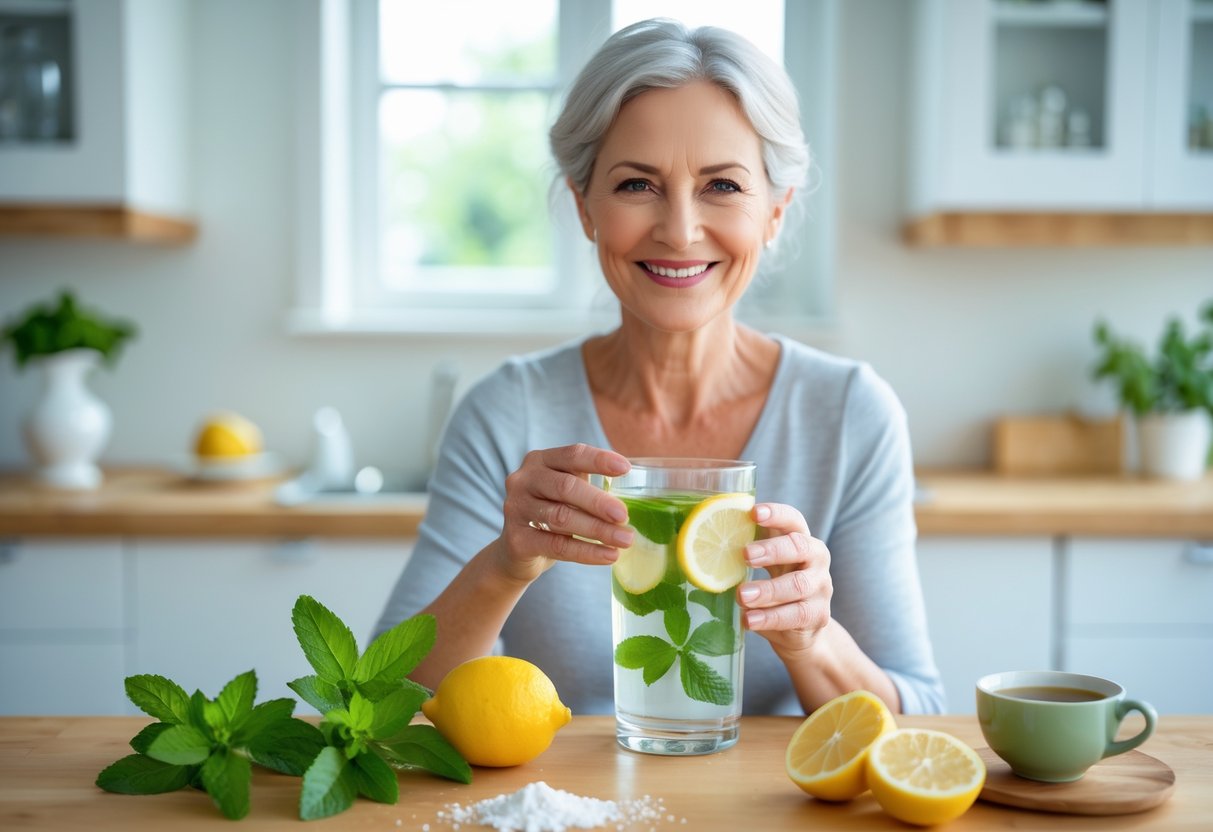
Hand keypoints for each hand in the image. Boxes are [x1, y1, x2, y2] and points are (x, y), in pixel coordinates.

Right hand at [494, 443, 634, 584]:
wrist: (516, 552)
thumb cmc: (552, 514)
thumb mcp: (567, 493)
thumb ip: (589, 485)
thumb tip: (635, 491)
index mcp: (540, 461)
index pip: (572, 455)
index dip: (599, 460)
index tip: (626, 469)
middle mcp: (523, 480)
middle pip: (565, 487)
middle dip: (598, 501)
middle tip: (624, 515)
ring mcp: (515, 508)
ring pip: (561, 517)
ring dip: (597, 529)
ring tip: (625, 539)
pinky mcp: (516, 539)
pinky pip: (556, 546)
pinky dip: (586, 552)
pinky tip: (608, 555)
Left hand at [737, 502, 832, 657]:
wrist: (800, 630)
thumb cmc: (774, 586)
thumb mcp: (763, 567)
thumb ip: (745, 552)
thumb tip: (699, 540)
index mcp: (800, 539)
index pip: (793, 520)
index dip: (776, 514)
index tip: (753, 512)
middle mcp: (816, 559)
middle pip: (800, 547)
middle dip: (772, 549)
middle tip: (745, 555)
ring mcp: (821, 587)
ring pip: (798, 585)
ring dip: (768, 590)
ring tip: (741, 596)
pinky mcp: (819, 615)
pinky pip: (795, 614)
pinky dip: (770, 617)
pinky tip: (749, 619)